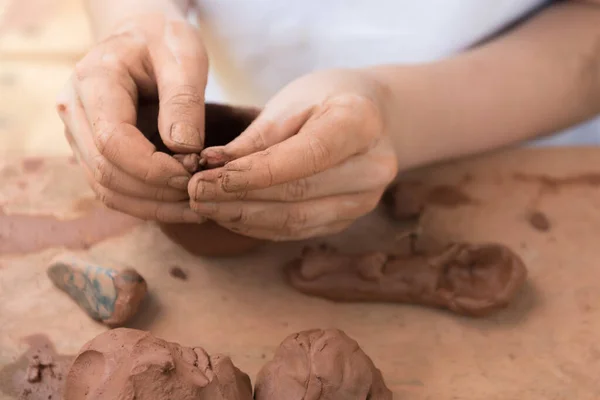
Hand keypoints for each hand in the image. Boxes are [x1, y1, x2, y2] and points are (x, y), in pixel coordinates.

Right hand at [56, 13, 206, 222]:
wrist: (143, 36)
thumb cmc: (164, 40)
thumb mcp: (184, 57)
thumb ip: (183, 100)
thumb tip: (184, 149)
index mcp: (93, 80)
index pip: (112, 141)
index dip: (152, 168)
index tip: (192, 172)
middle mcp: (75, 111)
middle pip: (106, 171)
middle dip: (157, 191)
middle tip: (200, 191)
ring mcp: (80, 134)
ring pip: (107, 189)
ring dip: (153, 206)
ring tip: (195, 206)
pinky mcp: (94, 151)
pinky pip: (114, 190)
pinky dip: (147, 204)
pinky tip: (180, 205)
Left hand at [188, 69, 397, 239]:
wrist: (371, 116)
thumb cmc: (327, 98)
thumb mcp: (292, 101)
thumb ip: (256, 138)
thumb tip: (210, 166)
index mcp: (360, 124)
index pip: (304, 157)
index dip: (252, 174)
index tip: (205, 178)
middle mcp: (371, 169)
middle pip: (298, 194)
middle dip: (238, 198)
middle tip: (193, 195)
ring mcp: (364, 200)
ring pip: (296, 220)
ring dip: (244, 219)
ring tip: (204, 208)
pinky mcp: (348, 219)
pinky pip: (299, 230)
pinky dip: (260, 227)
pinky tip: (230, 217)